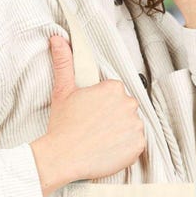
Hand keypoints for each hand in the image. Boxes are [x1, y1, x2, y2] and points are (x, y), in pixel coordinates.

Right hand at [31, 37, 144, 194]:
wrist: (63, 157)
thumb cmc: (62, 125)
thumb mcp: (62, 91)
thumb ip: (64, 63)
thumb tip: (57, 39)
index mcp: (113, 88)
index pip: (114, 93)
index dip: (101, 104)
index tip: (90, 113)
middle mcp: (129, 104)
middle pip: (124, 108)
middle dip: (113, 116)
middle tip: (93, 127)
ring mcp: (135, 125)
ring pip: (131, 125)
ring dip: (120, 131)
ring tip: (100, 139)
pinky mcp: (138, 146)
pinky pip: (136, 143)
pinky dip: (126, 147)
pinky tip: (108, 148)